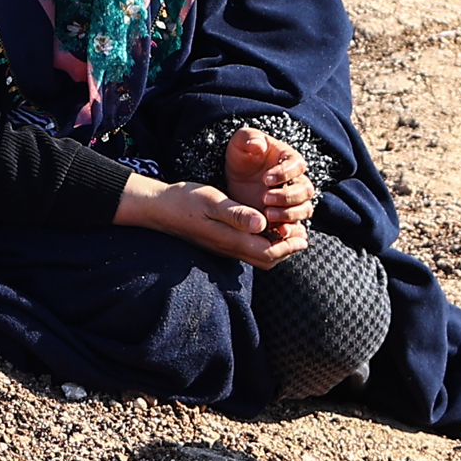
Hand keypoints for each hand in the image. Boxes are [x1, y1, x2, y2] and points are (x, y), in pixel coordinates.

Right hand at [116, 173, 305, 266]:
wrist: (158, 207)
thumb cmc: (184, 201)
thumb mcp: (212, 201)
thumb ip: (237, 213)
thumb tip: (263, 224)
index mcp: (230, 240)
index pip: (268, 253)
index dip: (288, 247)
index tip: (302, 234)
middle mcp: (228, 249)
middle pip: (266, 260)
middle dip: (287, 250)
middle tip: (301, 234)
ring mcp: (223, 247)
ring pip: (257, 257)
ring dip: (276, 247)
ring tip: (289, 231)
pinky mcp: (219, 242)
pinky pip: (247, 249)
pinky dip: (263, 242)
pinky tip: (266, 227)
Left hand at [224, 124, 314, 238]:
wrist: (235, 179)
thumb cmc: (242, 156)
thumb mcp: (240, 143)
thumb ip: (248, 138)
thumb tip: (258, 145)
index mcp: (290, 160)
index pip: (297, 165)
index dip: (284, 173)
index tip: (265, 179)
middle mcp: (297, 181)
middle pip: (305, 190)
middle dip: (287, 196)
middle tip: (265, 198)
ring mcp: (293, 201)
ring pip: (305, 209)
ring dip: (289, 213)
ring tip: (268, 214)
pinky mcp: (286, 216)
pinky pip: (297, 225)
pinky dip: (291, 229)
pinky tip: (279, 232)